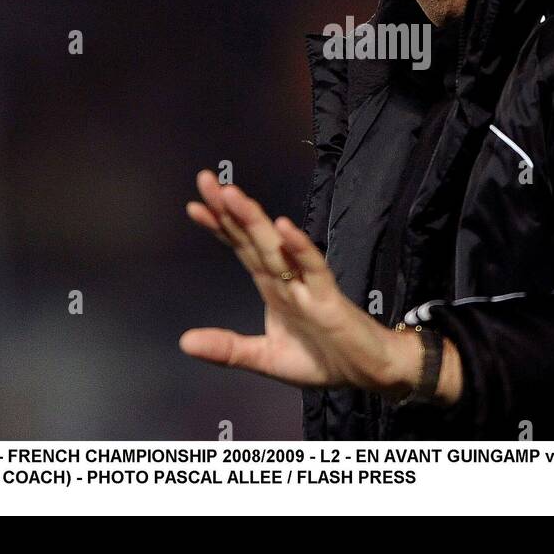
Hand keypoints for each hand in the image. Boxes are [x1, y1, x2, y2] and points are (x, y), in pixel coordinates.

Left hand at [180, 169, 424, 397]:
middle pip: (254, 239)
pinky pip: (314, 269)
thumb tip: (184, 342)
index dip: (219, 227)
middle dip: (230, 211)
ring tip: (232, 195)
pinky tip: (283, 228)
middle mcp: (287, 279)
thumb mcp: (266, 358)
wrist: (370, 372)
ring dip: (254, 221)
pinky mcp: (329, 298)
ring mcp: (308, 285)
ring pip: (277, 247)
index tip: (194, 207)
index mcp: (273, 287)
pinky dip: (299, 248)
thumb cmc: (323, 359)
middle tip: (206, 181)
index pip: (242, 249)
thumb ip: (228, 349)